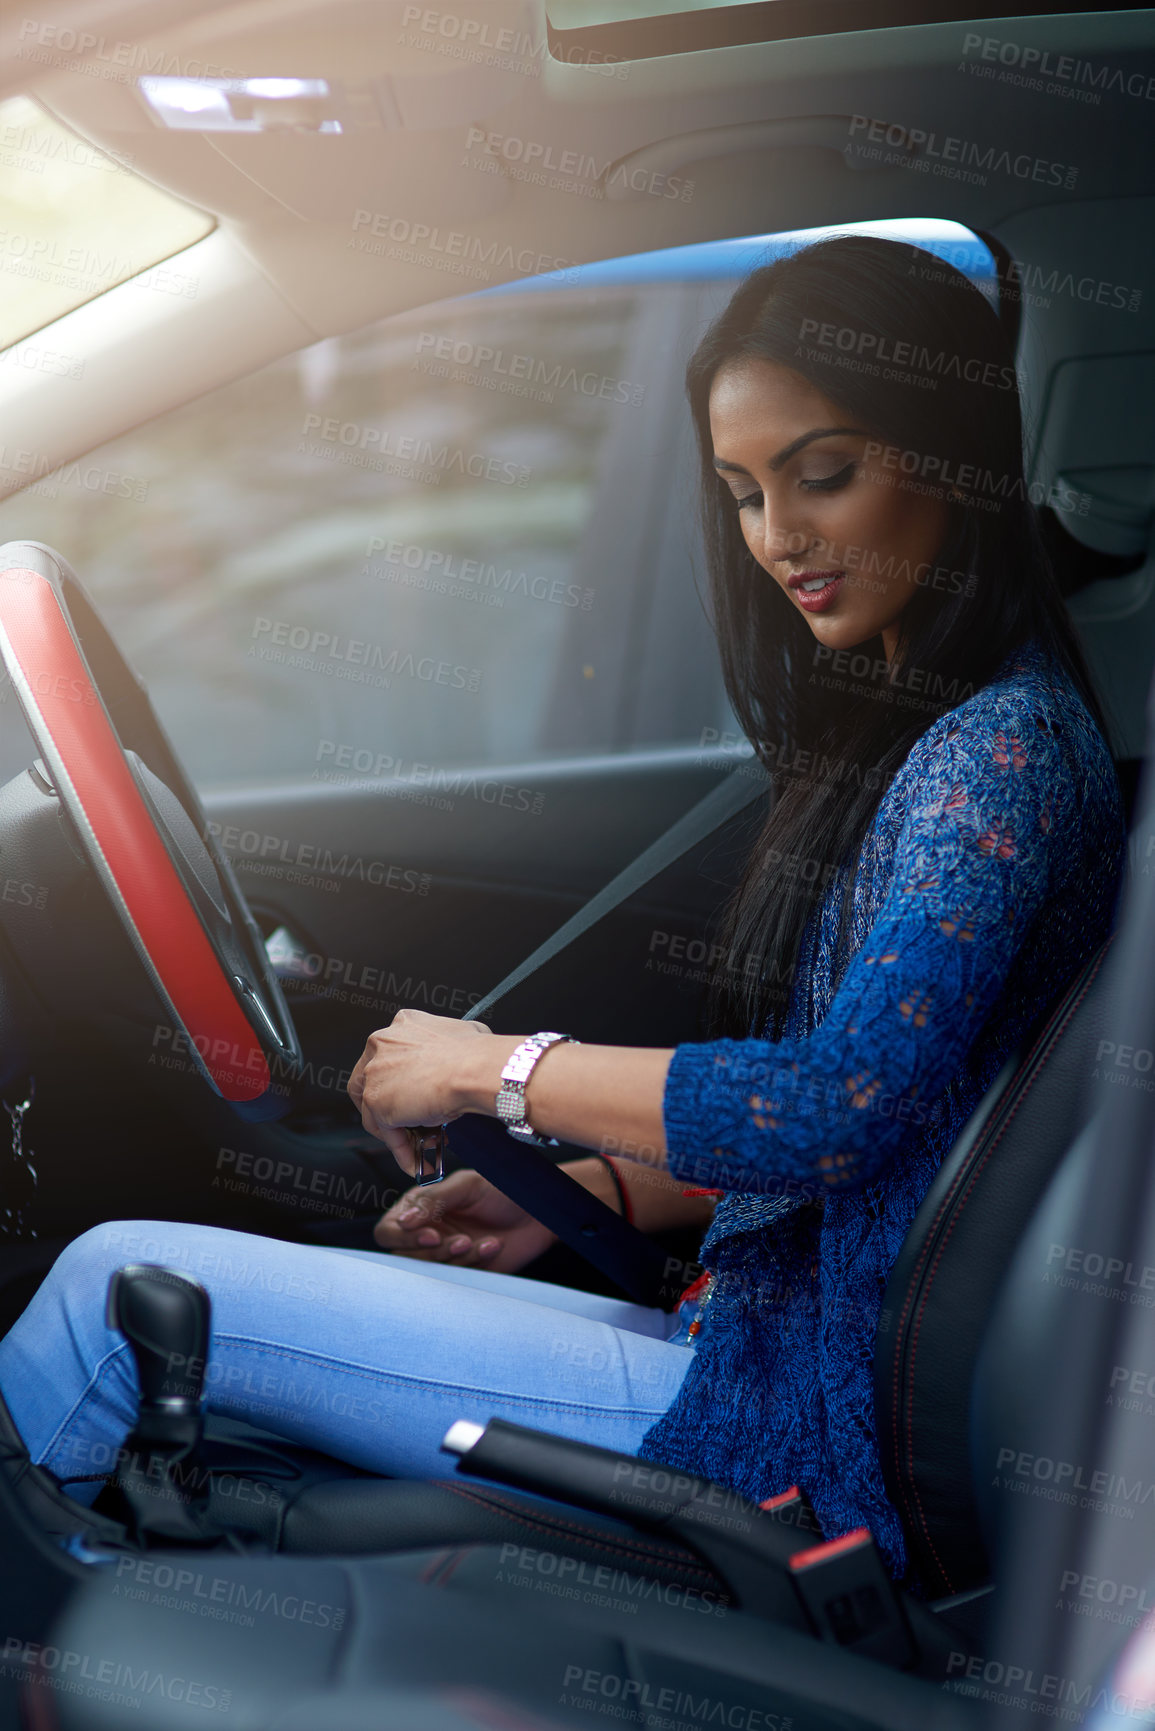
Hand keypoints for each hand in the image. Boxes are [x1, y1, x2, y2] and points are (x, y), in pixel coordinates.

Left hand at [348, 1009, 506, 1169]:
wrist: (476, 1070)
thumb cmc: (478, 1055)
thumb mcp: (462, 1038)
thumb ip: (447, 1050)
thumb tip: (456, 1066)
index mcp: (402, 1024)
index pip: (388, 1055)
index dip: (398, 1080)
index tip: (411, 1096)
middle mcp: (382, 1043)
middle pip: (370, 1080)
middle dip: (386, 1105)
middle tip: (406, 1122)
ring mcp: (375, 1072)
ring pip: (374, 1109)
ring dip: (395, 1131)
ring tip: (417, 1147)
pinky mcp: (375, 1101)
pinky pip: (385, 1132)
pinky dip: (401, 1150)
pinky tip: (418, 1160)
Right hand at [374, 1168, 555, 1272]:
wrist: (538, 1211)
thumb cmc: (502, 1190)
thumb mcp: (467, 1186)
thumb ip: (433, 1200)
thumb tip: (404, 1221)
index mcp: (419, 1208)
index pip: (388, 1230)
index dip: (404, 1238)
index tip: (432, 1236)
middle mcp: (426, 1232)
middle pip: (405, 1257)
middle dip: (434, 1253)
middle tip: (462, 1241)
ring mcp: (443, 1255)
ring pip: (430, 1272)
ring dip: (456, 1259)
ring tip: (479, 1241)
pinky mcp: (464, 1272)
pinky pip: (456, 1278)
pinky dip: (475, 1263)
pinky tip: (493, 1246)